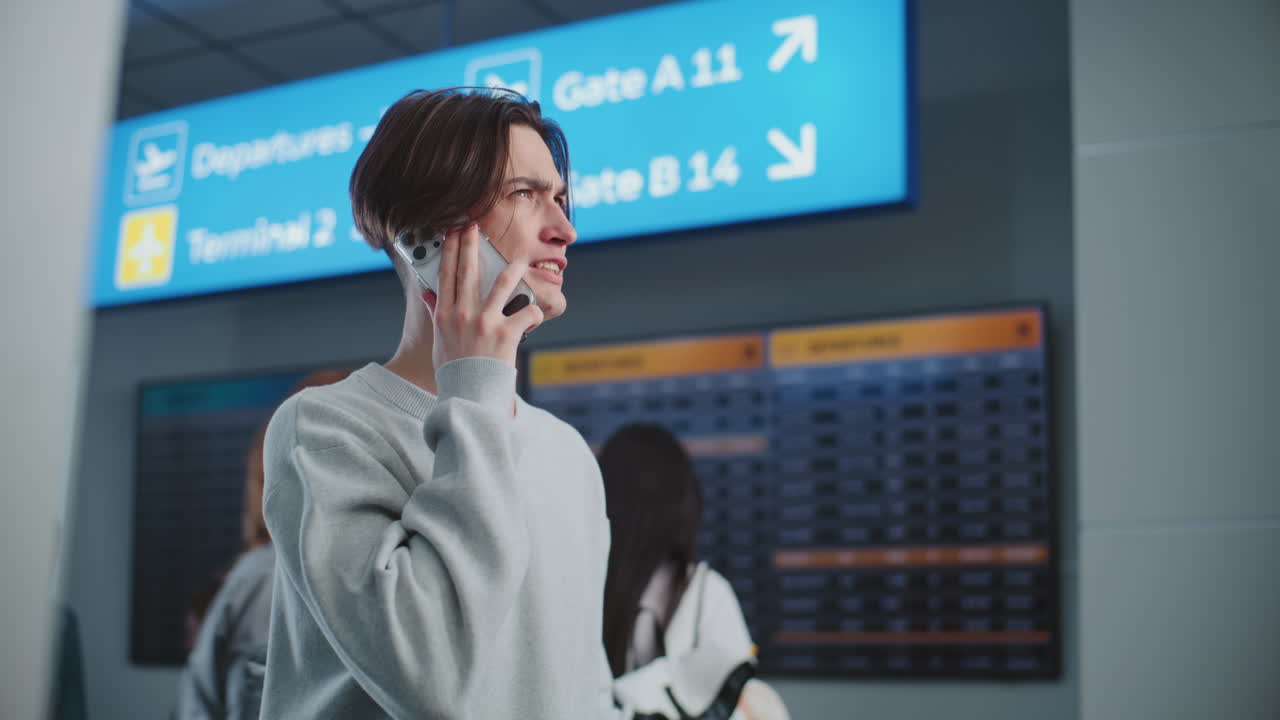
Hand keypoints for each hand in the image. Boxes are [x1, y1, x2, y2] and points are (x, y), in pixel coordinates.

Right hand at [422, 224, 542, 368]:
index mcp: (445, 314)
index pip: (446, 274)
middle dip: (471, 244)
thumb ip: (435, 314)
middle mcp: (463, 314)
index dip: (451, 249)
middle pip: (468, 270)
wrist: (469, 395)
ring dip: (513, 269)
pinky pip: (527, 312)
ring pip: (503, 284)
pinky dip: (535, 311)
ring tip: (519, 261)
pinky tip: (536, 313)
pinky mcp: (506, 333)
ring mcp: (485, 322)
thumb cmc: (454, 369)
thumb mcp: (439, 340)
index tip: (453, 231)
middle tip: (474, 226)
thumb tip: (427, 295)